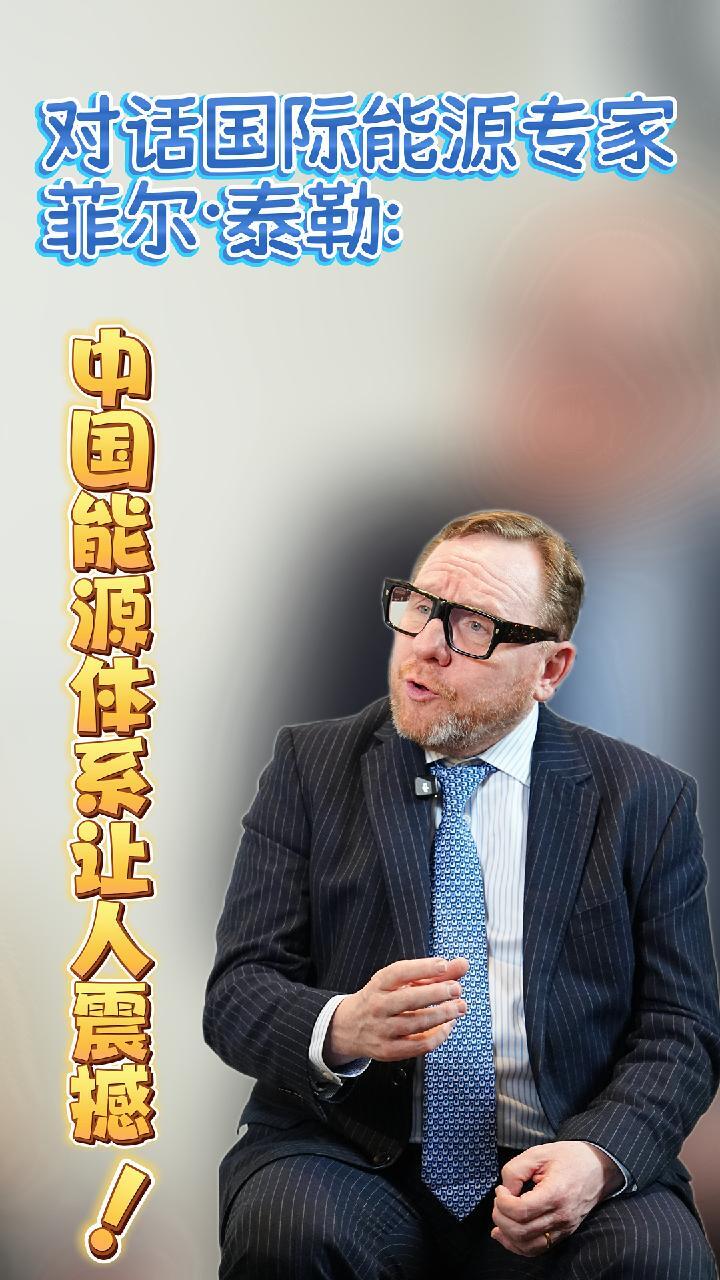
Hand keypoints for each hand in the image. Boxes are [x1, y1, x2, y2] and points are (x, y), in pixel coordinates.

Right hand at [324, 956, 469, 1065]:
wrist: (349, 1027)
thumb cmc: (381, 999)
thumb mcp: (399, 982)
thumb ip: (432, 973)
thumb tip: (462, 965)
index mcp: (378, 984)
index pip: (399, 972)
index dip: (423, 968)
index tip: (443, 965)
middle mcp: (378, 1006)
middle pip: (409, 999)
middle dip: (436, 993)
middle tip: (456, 989)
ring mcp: (382, 1029)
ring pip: (417, 1023)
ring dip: (443, 1015)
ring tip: (459, 1007)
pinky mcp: (389, 1050)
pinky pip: (419, 1045)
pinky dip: (438, 1036)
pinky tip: (448, 1026)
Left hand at [491, 1141, 623, 1255]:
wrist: (598, 1168)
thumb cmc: (569, 1157)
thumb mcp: (539, 1152)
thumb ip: (516, 1170)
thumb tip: (505, 1191)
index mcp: (556, 1193)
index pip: (521, 1211)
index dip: (503, 1202)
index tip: (501, 1189)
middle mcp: (561, 1217)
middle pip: (521, 1231)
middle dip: (501, 1217)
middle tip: (499, 1200)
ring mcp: (564, 1229)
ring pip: (528, 1246)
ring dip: (507, 1234)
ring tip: (501, 1215)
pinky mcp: (563, 1234)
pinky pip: (537, 1250)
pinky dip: (517, 1246)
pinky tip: (504, 1234)